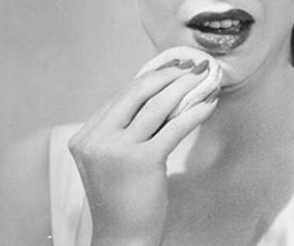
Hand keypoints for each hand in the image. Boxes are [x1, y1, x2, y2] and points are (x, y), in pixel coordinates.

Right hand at [69, 60, 218, 245]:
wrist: (122, 238)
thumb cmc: (122, 200)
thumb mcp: (111, 160)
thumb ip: (124, 131)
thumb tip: (160, 95)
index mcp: (84, 138)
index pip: (120, 97)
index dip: (150, 78)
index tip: (172, 68)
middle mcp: (96, 140)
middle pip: (136, 92)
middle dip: (168, 74)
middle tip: (191, 66)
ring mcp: (117, 150)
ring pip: (157, 105)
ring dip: (185, 87)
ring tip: (205, 79)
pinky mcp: (143, 160)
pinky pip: (175, 126)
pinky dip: (195, 110)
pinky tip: (209, 103)